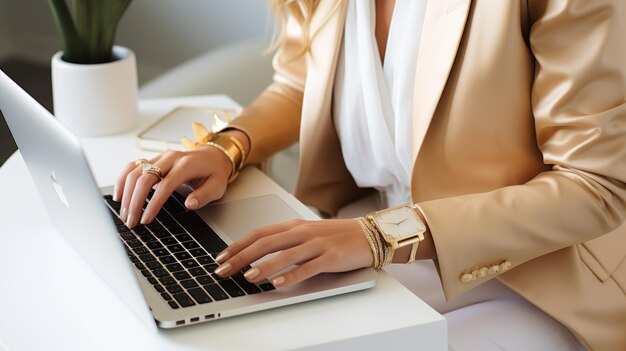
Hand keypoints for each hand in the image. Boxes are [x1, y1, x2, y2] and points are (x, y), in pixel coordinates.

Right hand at [114, 145, 231, 227]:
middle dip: (134, 201)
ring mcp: (160, 157)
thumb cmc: (214, 173)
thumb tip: (190, 204)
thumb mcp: (217, 186)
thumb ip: (204, 196)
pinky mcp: (153, 159)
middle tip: (130, 221)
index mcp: (186, 165)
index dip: (153, 204)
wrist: (213, 156)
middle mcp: (170, 158)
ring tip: (124, 213)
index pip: (165, 185)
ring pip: (135, 171)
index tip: (145, 219)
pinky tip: (119, 195)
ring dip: (126, 193)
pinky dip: (122, 180)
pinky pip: (133, 166)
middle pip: (145, 178)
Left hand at [214, 219, 373, 287]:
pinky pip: (308, 267)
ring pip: (285, 254)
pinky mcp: (330, 257)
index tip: (221, 257)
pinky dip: (292, 275)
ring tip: (247, 277)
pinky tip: (279, 283)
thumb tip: (258, 255)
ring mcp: (317, 244)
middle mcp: (302, 232)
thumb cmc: (335, 236)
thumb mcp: (306, 234)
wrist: (368, 234)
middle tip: (224, 270)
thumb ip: (285, 242)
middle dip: (241, 257)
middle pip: (266, 243)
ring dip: (264, 266)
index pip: (259, 233)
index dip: (238, 245)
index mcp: (294, 226)